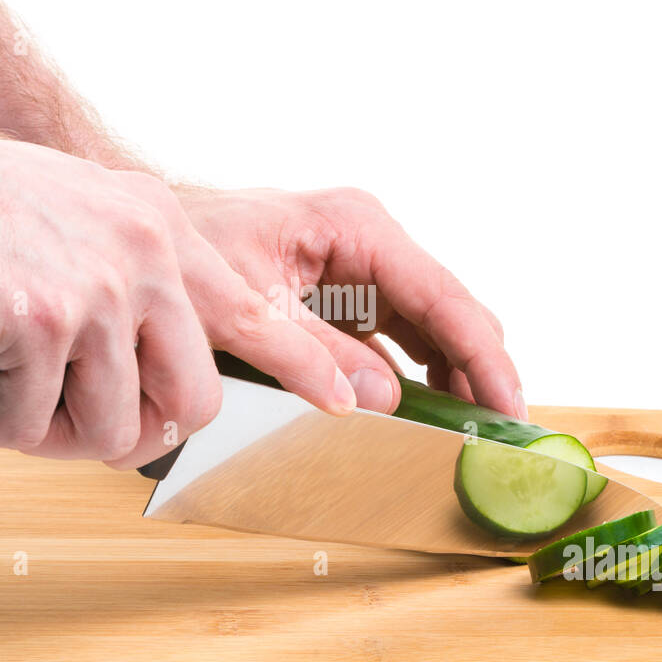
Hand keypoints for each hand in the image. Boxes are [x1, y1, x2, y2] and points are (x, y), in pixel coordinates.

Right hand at [0, 132, 354, 466]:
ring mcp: (99, 285)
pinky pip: (32, 423)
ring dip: (51, 439)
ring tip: (3, 408)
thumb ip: (125, 286)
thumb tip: (137, 379)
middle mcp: (146, 254)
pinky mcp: (40, 317)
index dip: (305, 366)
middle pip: (191, 401)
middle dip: (138, 436)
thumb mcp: (76, 221)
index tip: (346, 401)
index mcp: (161, 231)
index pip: (256, 314)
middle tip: (78, 430)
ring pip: (112, 427)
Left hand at [179, 186, 526, 417]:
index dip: (484, 357)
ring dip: (455, 377)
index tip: (509, 407)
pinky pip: (399, 338)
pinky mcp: (348, 296)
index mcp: (356, 226)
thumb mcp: (248, 308)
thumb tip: (382, 398)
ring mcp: (362, 268)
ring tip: (474, 433)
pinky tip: (430, 414)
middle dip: (480, 370)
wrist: (152, 240)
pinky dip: (419, 376)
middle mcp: (370, 241)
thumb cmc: (190, 252)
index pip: (442, 296)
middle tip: (499, 435)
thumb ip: (314, 352)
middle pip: (450, 311)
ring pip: (433, 327)